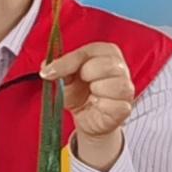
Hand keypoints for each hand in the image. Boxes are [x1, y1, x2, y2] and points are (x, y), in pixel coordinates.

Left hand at [41, 40, 134, 154]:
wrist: (88, 119)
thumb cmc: (80, 95)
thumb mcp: (65, 80)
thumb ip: (58, 69)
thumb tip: (46, 65)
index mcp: (106, 52)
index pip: (88, 51)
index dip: (66, 61)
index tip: (48, 72)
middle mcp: (120, 66)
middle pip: (104, 64)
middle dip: (84, 74)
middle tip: (80, 84)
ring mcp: (125, 87)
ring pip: (112, 84)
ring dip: (95, 90)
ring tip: (91, 95)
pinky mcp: (125, 106)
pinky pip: (113, 104)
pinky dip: (100, 106)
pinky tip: (96, 105)